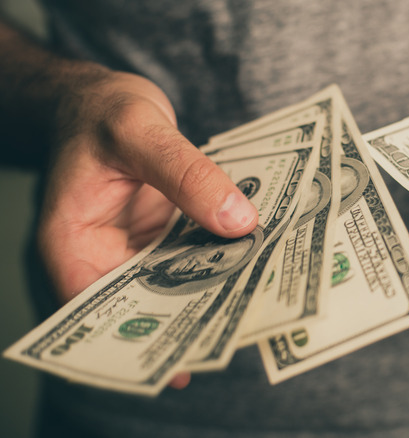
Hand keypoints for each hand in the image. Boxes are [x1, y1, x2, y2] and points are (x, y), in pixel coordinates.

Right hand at [37, 68, 258, 387]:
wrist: (104, 97)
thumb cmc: (102, 111)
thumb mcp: (140, 131)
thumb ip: (187, 173)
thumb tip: (238, 220)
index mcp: (72, 242)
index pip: (95, 308)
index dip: (138, 337)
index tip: (185, 355)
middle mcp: (101, 256)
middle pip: (143, 304)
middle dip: (188, 320)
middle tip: (238, 332)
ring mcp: (134, 250)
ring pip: (174, 285)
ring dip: (212, 293)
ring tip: (258, 306)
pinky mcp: (161, 238)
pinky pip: (193, 258)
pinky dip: (220, 262)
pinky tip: (256, 266)